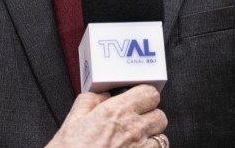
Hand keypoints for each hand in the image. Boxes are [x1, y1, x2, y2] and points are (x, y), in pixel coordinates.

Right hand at [46, 85, 167, 147]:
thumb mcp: (72, 121)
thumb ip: (89, 101)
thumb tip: (101, 96)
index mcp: (116, 112)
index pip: (149, 93)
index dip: (144, 95)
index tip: (137, 99)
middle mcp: (133, 129)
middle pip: (160, 116)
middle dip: (151, 116)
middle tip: (137, 120)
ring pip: (162, 138)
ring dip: (152, 138)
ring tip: (137, 141)